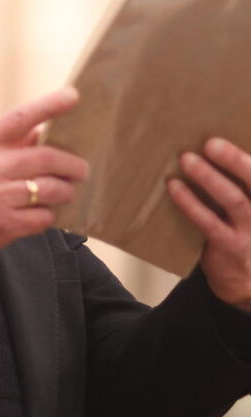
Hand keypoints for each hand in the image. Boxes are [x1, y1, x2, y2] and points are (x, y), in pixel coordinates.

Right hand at [0, 87, 88, 263]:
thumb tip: (36, 135)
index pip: (20, 118)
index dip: (49, 105)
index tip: (73, 96)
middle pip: (48, 158)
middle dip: (73, 164)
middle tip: (80, 168)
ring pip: (52, 189)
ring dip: (65, 191)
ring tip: (63, 192)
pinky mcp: (3, 227)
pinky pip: (42, 218)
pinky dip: (47, 215)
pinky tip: (39, 213)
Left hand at [167, 138, 250, 309]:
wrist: (245, 277)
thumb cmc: (243, 229)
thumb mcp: (248, 206)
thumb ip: (238, 183)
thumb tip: (209, 147)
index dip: (244, 157)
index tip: (221, 138)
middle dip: (234, 160)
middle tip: (211, 142)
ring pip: (233, 200)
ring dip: (209, 178)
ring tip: (187, 159)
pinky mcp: (230, 245)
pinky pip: (208, 222)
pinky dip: (189, 202)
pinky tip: (174, 187)